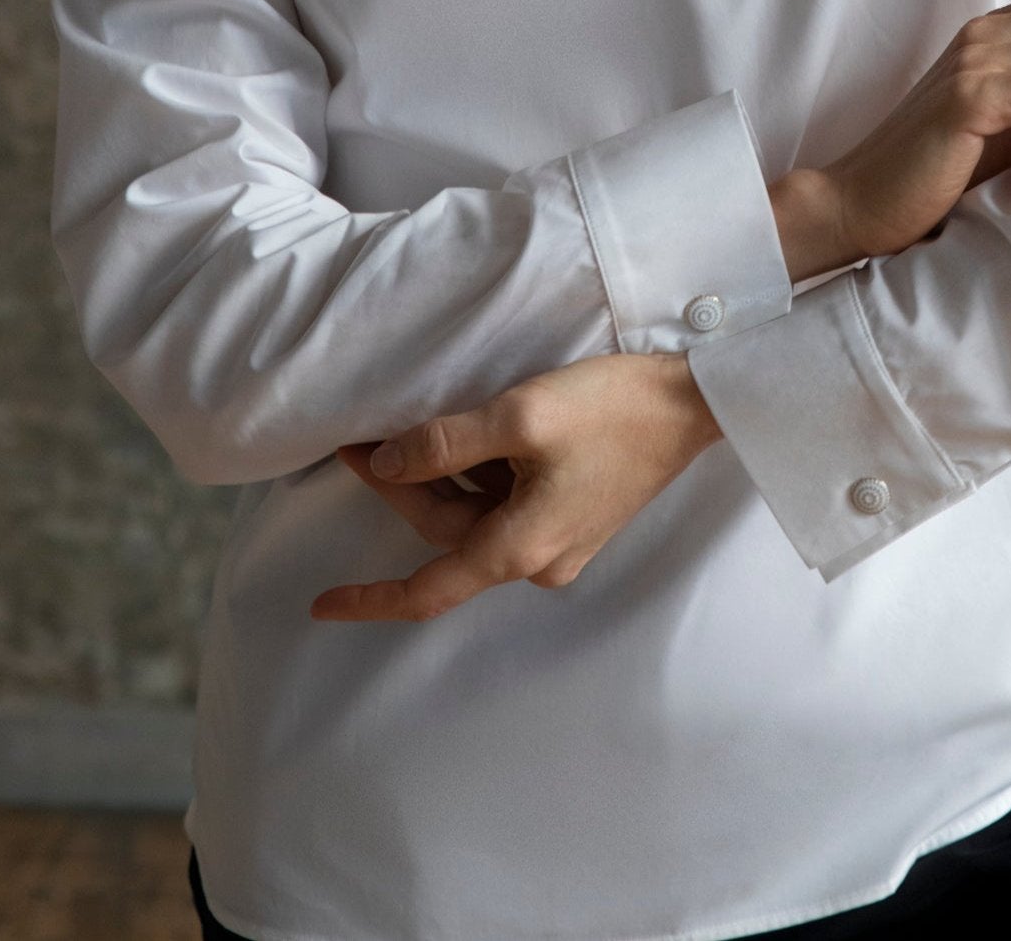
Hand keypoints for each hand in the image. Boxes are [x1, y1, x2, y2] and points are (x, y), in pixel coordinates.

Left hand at [312, 351, 721, 620]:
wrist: (691, 405)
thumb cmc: (610, 409)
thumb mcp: (519, 416)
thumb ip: (445, 444)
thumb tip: (388, 465)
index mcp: (519, 548)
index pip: (427, 590)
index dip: (370, 600)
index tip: (319, 606)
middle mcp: (538, 561)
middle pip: (448, 535)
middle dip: (404, 491)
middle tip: (365, 440)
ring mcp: (561, 542)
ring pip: (477, 520)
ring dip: (441, 483)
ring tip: (407, 433)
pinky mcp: (576, 518)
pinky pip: (507, 510)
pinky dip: (479, 480)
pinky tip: (470, 440)